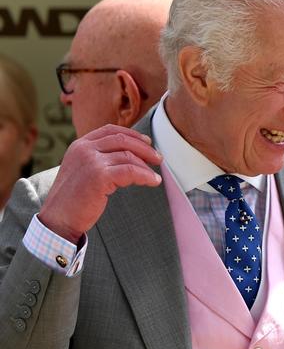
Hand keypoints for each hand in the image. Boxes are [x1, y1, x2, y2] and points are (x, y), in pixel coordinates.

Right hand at [38, 125, 161, 242]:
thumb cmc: (74, 199)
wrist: (58, 218)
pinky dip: (146, 176)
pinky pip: (131, 171)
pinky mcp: (99, 176)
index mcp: (79, 145)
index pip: (110, 130)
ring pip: (129, 156)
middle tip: (158, 159)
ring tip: (155, 177)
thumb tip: (127, 155)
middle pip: (122, 140)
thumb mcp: (82, 170)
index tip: (147, 142)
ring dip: (146, 167)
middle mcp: (84, 149)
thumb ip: (98, 159)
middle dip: (145, 148)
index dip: (132, 134)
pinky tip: (153, 182)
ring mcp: (91, 161)